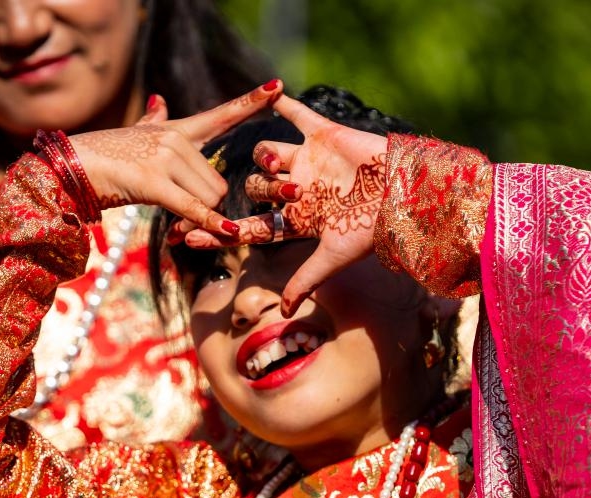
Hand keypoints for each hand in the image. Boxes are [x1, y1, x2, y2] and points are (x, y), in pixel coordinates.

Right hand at [68, 80, 282, 240]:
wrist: (70, 166)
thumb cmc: (102, 155)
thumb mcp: (134, 134)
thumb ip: (154, 120)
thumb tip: (159, 101)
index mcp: (175, 130)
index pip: (221, 115)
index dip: (251, 103)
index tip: (279, 87)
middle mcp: (175, 140)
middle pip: (217, 182)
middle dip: (208, 209)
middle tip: (187, 224)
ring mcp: (165, 158)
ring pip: (208, 198)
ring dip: (200, 221)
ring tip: (177, 230)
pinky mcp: (154, 182)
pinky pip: (192, 208)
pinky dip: (209, 223)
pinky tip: (227, 231)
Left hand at [175, 94, 388, 315]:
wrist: (405, 193)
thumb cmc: (371, 228)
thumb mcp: (333, 256)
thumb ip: (304, 280)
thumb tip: (281, 311)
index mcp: (299, 219)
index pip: (250, 227)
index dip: (219, 232)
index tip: (185, 238)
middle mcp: (300, 190)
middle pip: (257, 187)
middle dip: (259, 190)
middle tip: (284, 192)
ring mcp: (310, 162)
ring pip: (269, 153)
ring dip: (266, 156)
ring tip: (279, 162)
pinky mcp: (325, 135)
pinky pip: (298, 115)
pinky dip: (284, 104)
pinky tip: (269, 93)